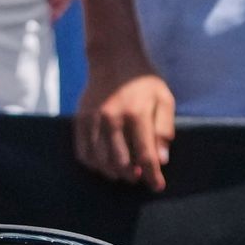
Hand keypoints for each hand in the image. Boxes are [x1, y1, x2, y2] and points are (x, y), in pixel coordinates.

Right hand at [73, 68, 175, 191]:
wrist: (113, 57)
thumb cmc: (143, 81)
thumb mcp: (164, 99)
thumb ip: (164, 129)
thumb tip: (162, 159)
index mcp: (136, 114)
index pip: (145, 155)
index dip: (153, 175)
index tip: (157, 186)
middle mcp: (112, 118)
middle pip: (120, 162)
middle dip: (132, 176)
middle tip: (139, 178)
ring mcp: (93, 119)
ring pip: (99, 159)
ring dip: (112, 172)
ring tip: (122, 173)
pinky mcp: (80, 118)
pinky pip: (82, 150)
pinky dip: (92, 163)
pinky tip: (102, 164)